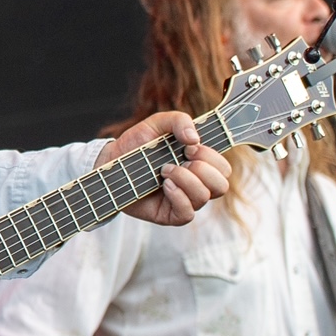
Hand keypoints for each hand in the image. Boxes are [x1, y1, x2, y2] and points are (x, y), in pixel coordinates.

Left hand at [102, 110, 229, 226]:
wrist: (112, 160)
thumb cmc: (137, 144)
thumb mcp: (157, 123)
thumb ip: (179, 120)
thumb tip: (195, 139)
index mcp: (199, 164)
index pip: (223, 168)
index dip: (211, 157)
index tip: (189, 147)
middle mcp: (196, 184)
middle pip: (221, 185)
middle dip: (203, 169)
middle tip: (181, 159)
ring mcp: (184, 200)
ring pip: (204, 197)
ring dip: (185, 179)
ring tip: (165, 170)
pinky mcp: (170, 214)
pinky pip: (187, 213)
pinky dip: (179, 197)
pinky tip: (165, 185)